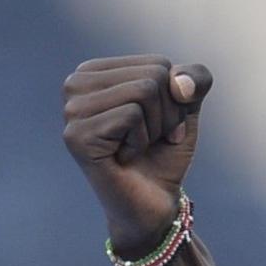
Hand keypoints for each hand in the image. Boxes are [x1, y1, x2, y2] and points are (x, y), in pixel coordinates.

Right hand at [61, 56, 211, 253]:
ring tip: (136, 146)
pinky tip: (124, 156)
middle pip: (153, 77)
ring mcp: (71, 110)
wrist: (154, 201)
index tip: (157, 123)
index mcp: (95, 71)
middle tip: (150, 139)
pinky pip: (131, 116)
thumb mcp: (187, 107)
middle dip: (167, 114)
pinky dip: (141, 140)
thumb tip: (178, 81)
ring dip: (156, 127)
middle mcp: (74, 84)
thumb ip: (193, 79)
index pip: (158, 64)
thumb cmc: (164, 152)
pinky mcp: (76, 135)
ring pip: (144, 92)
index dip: (173, 98)